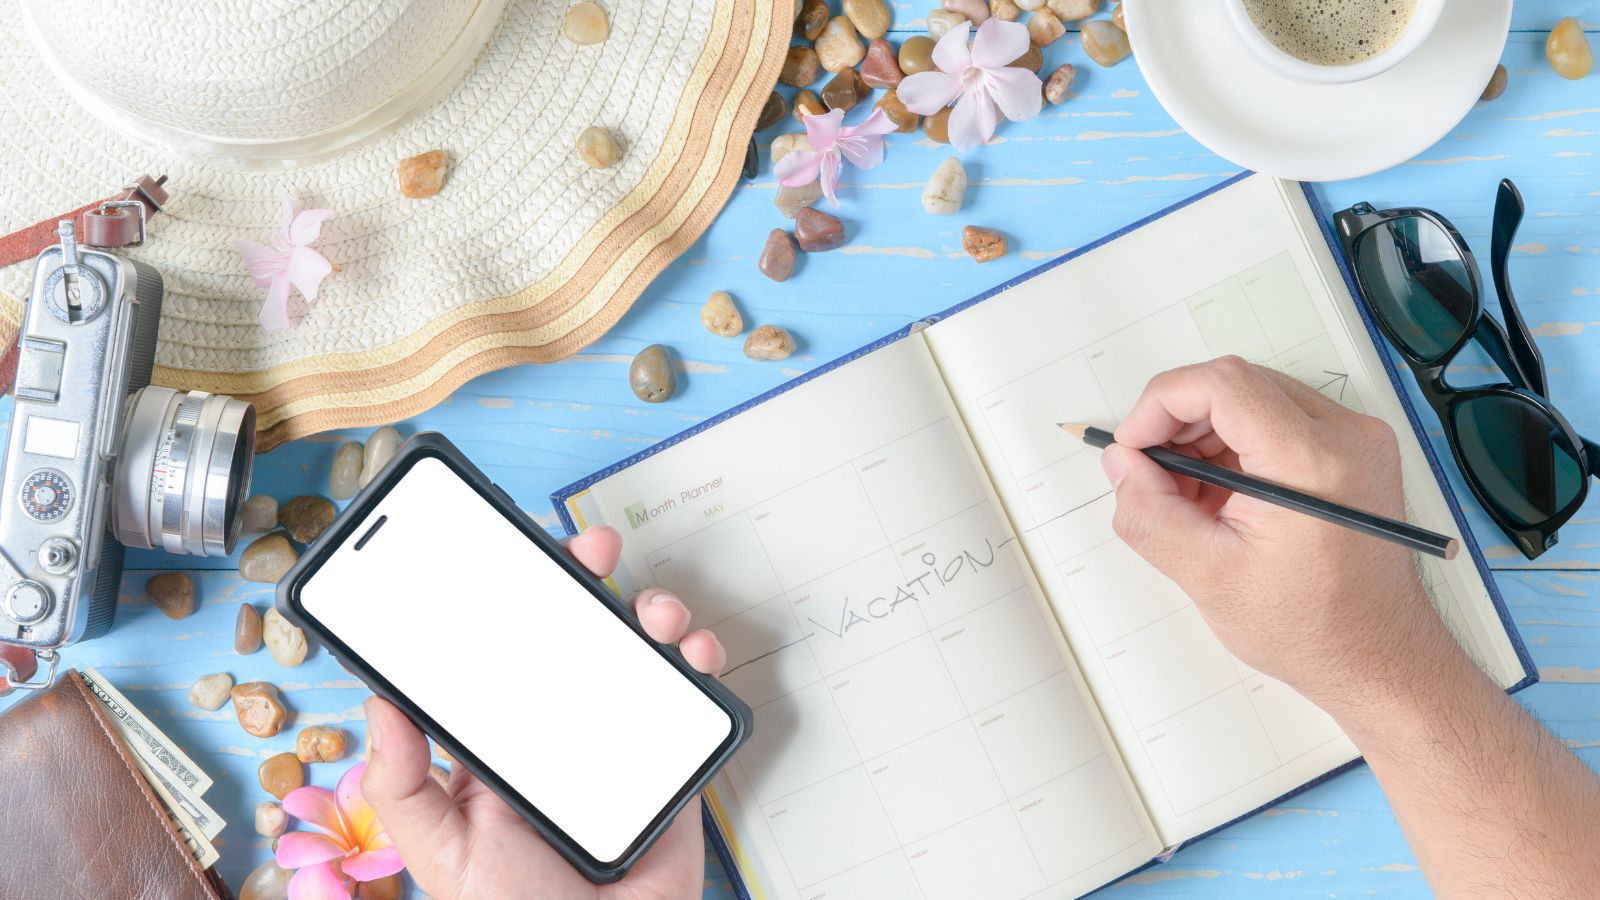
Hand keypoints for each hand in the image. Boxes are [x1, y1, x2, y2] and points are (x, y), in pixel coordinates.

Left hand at [361, 526, 727, 899]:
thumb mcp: (441, 850)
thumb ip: (402, 783)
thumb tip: (379, 701)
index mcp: (499, 740)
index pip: (502, 651)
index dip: (511, 598)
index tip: (516, 554)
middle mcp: (559, 727)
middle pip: (574, 635)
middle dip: (586, 582)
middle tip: (591, 553)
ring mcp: (620, 738)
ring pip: (637, 654)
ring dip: (651, 614)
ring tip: (653, 615)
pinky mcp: (672, 759)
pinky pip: (690, 697)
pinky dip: (697, 662)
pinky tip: (690, 653)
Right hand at [1101, 356, 1464, 712]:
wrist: (1377, 658)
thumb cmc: (1313, 629)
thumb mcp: (1207, 576)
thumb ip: (1148, 513)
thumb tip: (1121, 462)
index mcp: (1314, 464)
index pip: (1223, 386)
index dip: (1161, 403)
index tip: (1133, 443)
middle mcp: (1347, 437)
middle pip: (1237, 386)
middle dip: (1179, 424)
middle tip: (1152, 476)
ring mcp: (1356, 440)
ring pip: (1253, 400)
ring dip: (1204, 438)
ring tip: (1189, 500)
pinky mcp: (1353, 451)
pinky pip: (1277, 421)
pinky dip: (1234, 448)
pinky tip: (1221, 499)